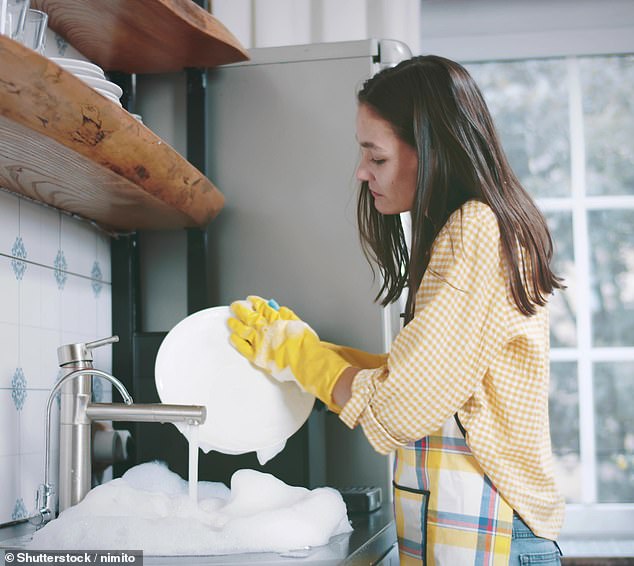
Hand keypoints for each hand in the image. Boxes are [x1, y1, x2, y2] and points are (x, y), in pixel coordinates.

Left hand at [228, 296, 349, 410]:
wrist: (304, 359)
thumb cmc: (305, 344)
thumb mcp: (299, 323)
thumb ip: (288, 315)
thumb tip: (280, 309)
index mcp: (276, 319)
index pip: (262, 307)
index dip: (254, 302)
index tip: (250, 299)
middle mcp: (265, 328)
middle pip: (248, 316)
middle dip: (240, 309)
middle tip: (235, 306)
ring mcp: (259, 341)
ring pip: (243, 330)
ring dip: (235, 324)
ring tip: (230, 321)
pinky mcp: (257, 355)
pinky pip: (243, 347)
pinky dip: (237, 342)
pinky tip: (232, 338)